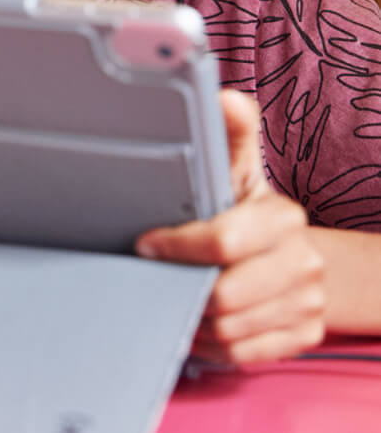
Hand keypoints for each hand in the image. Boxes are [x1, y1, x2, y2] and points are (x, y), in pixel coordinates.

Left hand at [135, 89, 324, 364]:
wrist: (293, 251)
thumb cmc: (246, 206)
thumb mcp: (235, 168)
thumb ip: (229, 134)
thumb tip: (223, 97)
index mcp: (283, 218)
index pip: (223, 241)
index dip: (176, 246)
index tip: (145, 243)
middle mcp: (303, 262)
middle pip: (225, 296)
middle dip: (182, 287)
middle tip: (157, 276)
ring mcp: (307, 303)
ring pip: (230, 331)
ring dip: (193, 318)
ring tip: (175, 296)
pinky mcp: (304, 336)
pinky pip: (243, 355)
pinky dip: (211, 344)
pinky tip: (198, 322)